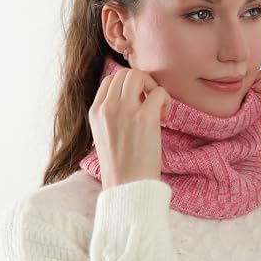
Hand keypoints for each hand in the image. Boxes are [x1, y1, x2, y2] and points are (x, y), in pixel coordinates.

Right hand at [89, 68, 172, 189]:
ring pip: (139, 75)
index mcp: (95, 112)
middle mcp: (107, 108)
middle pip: (125, 73)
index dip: (128, 86)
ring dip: (152, 87)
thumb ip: (111, 114)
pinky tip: (164, 117)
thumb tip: (132, 97)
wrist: (128, 187)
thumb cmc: (122, 165)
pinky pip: (159, 92)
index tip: (138, 102)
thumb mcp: (105, 135)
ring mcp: (125, 111)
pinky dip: (166, 100)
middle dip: (142, 82)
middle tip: (150, 102)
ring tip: (157, 108)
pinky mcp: (144, 118)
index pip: (110, 80)